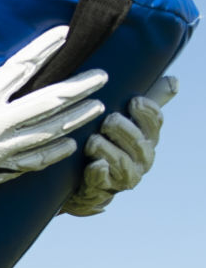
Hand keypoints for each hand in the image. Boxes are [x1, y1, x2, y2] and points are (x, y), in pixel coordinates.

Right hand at [0, 27, 107, 202]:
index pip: (21, 68)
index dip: (44, 49)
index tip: (64, 34)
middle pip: (48, 101)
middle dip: (77, 87)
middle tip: (100, 76)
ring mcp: (0, 150)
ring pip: (49, 131)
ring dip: (76, 118)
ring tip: (96, 106)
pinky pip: (34, 161)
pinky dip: (54, 152)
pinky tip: (69, 143)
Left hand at [59, 75, 177, 215]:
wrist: (95, 176)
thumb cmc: (114, 140)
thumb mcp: (131, 120)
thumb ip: (151, 100)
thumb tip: (174, 80)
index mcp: (149, 137)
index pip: (155, 122)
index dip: (147, 111)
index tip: (134, 101)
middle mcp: (143, 156)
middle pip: (137, 140)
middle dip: (122, 128)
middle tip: (107, 121)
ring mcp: (127, 173)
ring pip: (120, 160)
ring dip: (105, 148)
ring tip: (93, 140)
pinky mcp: (107, 186)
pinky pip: (103, 178)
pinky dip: (98, 171)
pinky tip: (95, 165)